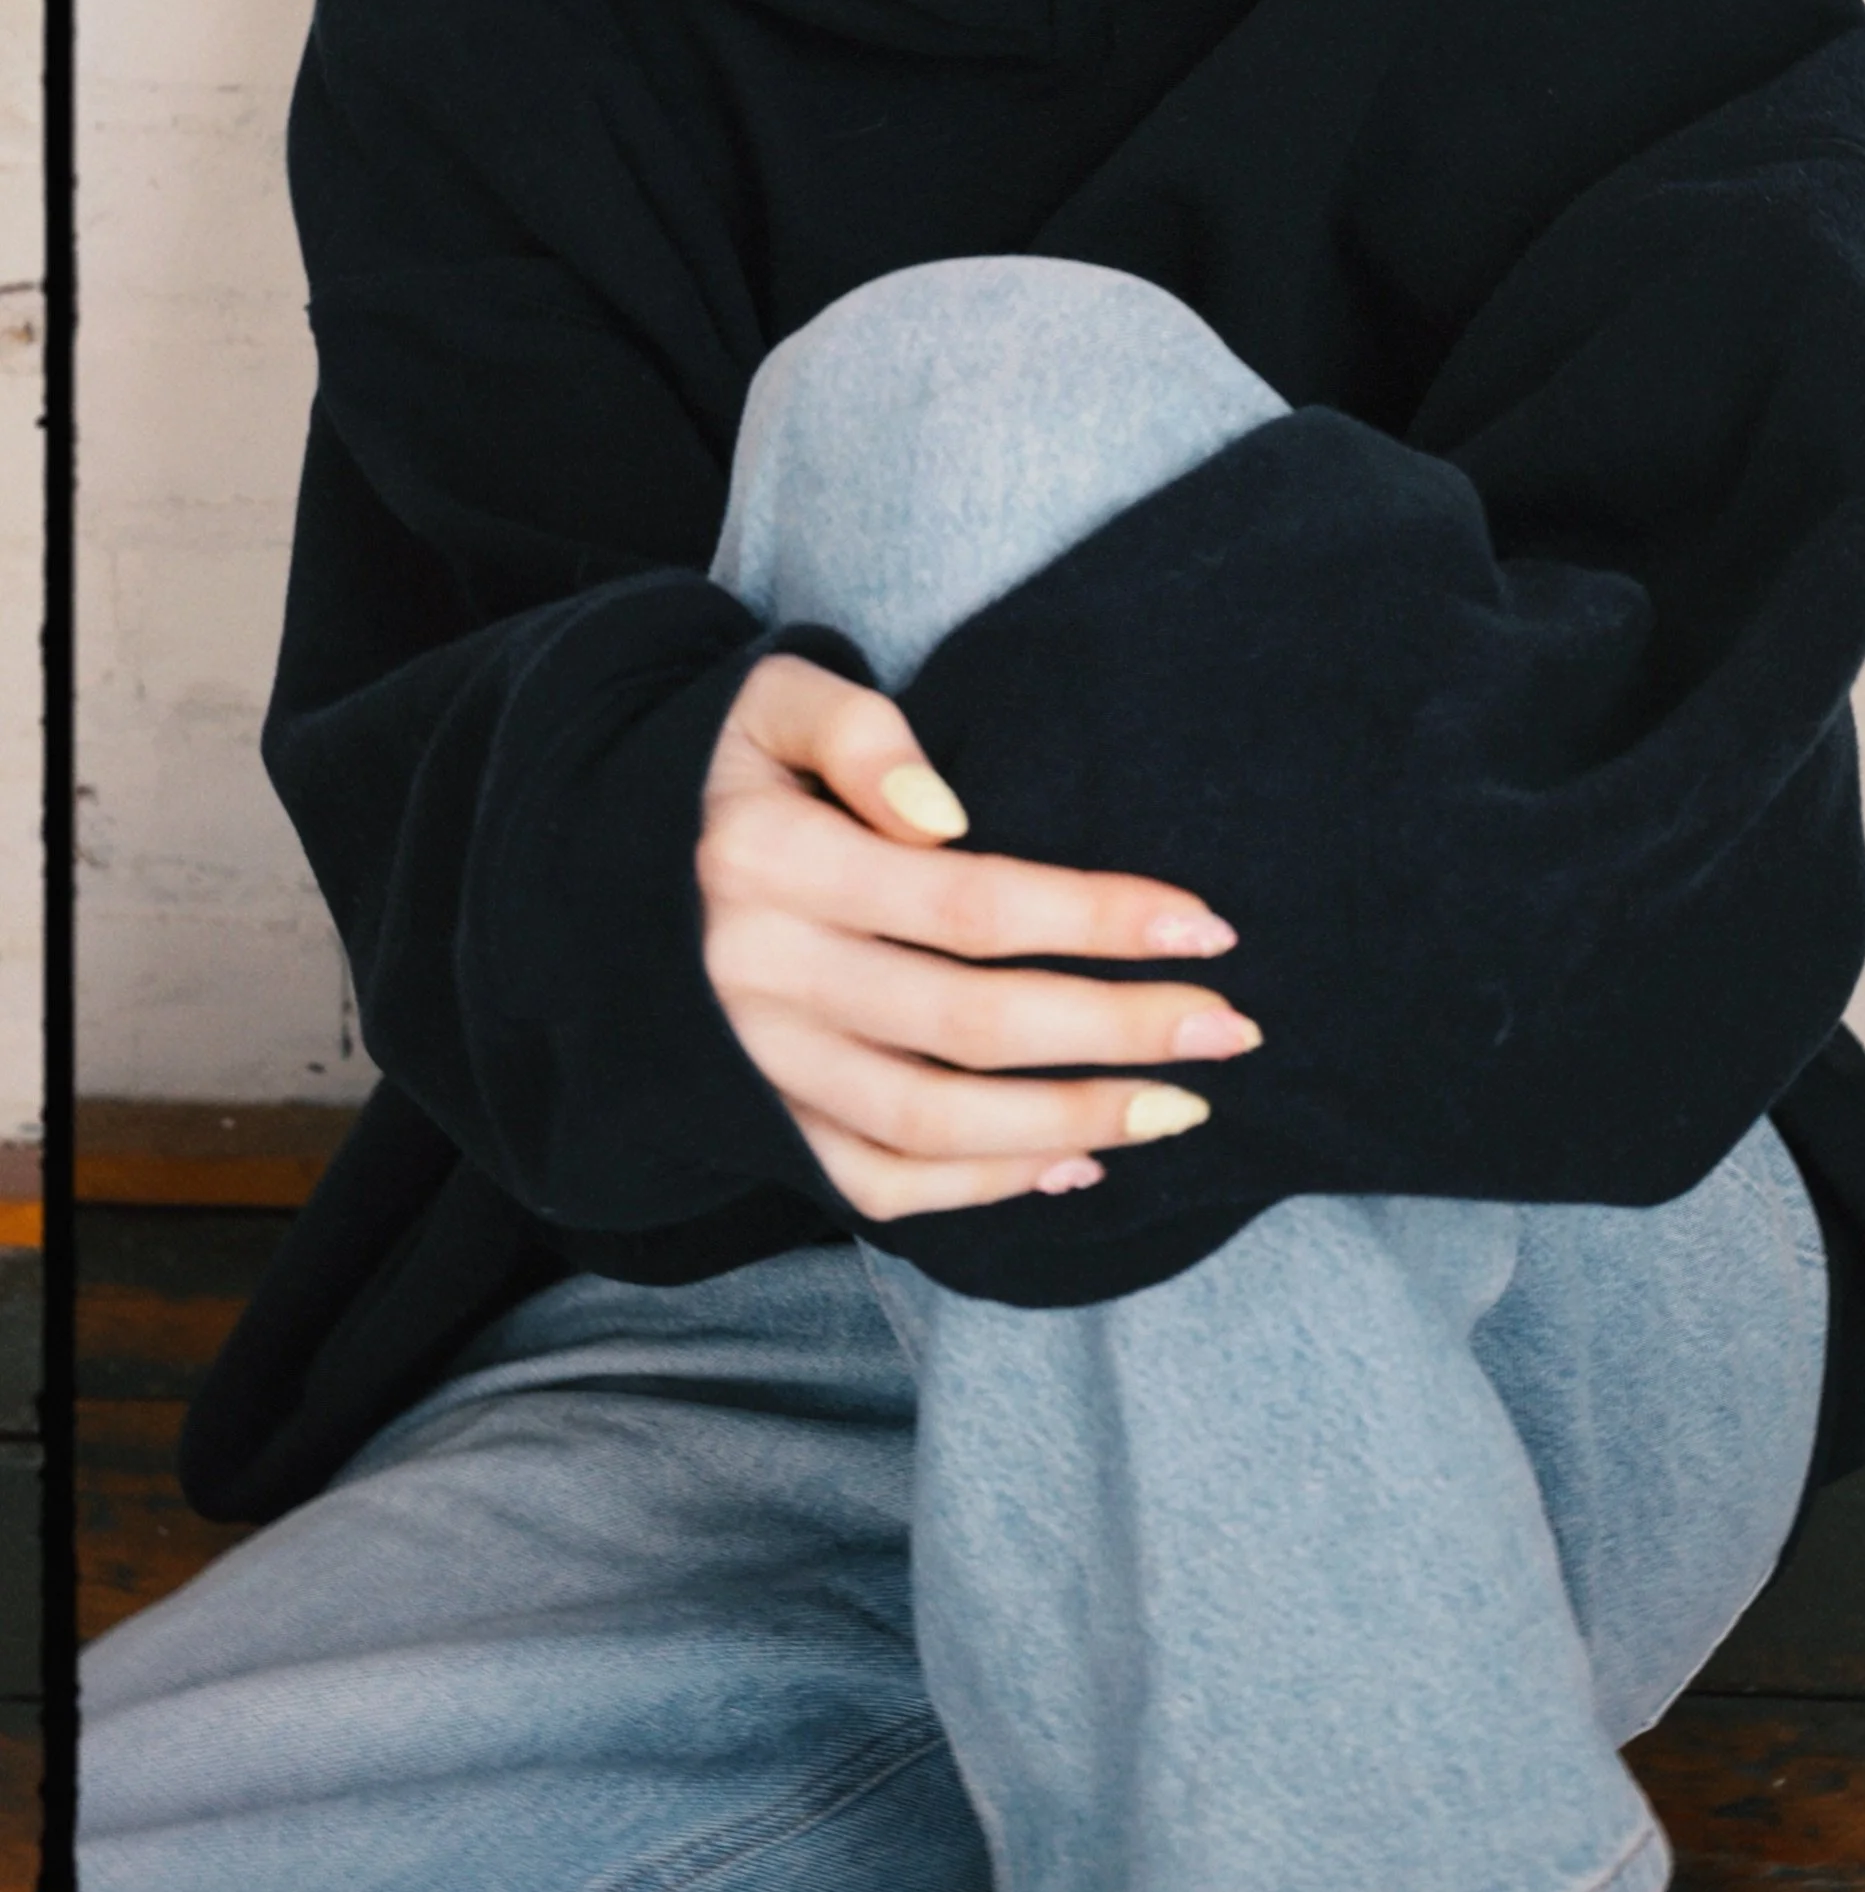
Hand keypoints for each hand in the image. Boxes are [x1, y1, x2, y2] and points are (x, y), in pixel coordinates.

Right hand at [696, 649, 1259, 1223]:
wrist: (606, 872)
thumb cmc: (739, 774)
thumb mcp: (773, 703)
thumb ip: (859, 731)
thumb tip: (946, 812)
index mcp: (767, 863)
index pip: (966, 903)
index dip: (1095, 920)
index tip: (1207, 925)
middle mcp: (757, 978)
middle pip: (970, 1025)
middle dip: (1118, 1032)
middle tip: (1230, 1027)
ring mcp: (759, 1066)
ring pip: (933, 1124)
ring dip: (1072, 1122)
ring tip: (1181, 1107)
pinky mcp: (763, 1125)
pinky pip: (880, 1183)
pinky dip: (985, 1188)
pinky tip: (1079, 1160)